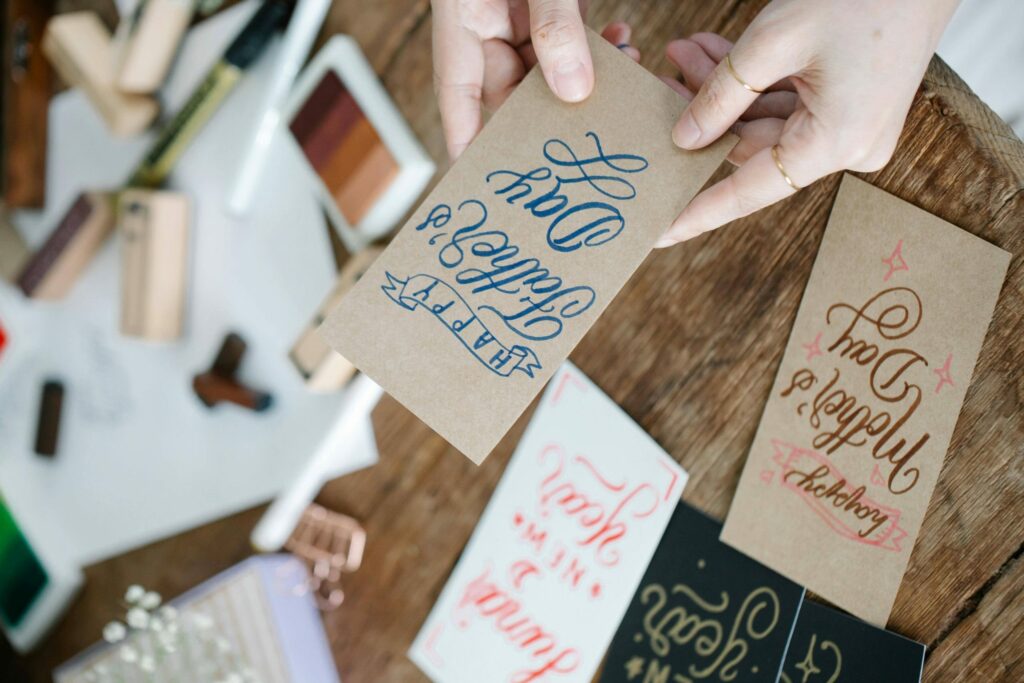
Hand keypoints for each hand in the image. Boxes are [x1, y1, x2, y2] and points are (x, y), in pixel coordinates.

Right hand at [431, 0, 639, 159]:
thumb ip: (555, 26)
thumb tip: (575, 92)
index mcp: (461, 19)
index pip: (457, 94)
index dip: (469, 142)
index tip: (484, 182)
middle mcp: (486, 23)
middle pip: (513, 89)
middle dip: (554, 110)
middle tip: (593, 132)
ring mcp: (517, 12)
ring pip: (547, 66)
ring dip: (586, 75)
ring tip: (625, 71)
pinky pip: (568, 36)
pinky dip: (595, 44)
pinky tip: (622, 39)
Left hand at [656, 0, 960, 246]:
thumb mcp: (775, 41)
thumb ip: (722, 95)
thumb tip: (683, 138)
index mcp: (836, 144)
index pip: (748, 191)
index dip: (697, 211)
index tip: (658, 231)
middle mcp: (849, 148)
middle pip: (753, 147)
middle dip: (705, 114)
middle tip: (664, 78)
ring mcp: (852, 129)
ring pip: (765, 122)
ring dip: (724, 91)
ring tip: (684, 54)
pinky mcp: (852, 108)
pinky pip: (789, 105)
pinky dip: (753, 83)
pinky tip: (714, 54)